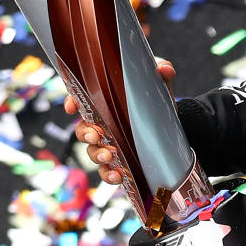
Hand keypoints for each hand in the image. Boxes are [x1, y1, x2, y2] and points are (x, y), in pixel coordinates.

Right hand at [63, 59, 175, 184]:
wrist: (173, 124)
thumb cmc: (157, 98)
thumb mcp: (159, 83)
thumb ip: (162, 71)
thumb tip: (164, 69)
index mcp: (105, 103)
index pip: (81, 101)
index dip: (72, 102)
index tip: (72, 106)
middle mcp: (102, 124)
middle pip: (83, 130)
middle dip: (86, 134)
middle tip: (96, 136)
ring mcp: (109, 144)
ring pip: (93, 152)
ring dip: (97, 155)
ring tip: (109, 156)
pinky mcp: (121, 162)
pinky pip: (107, 171)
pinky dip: (109, 175)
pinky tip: (118, 176)